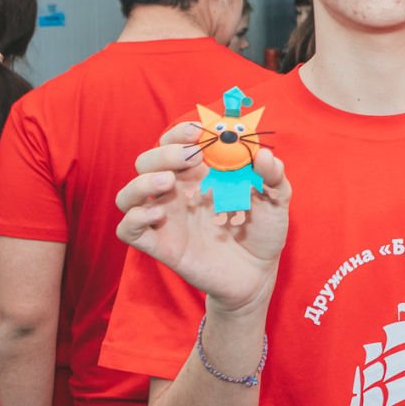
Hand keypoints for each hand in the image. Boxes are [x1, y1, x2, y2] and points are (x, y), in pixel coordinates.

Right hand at [115, 122, 289, 313]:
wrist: (259, 273)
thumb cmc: (262, 230)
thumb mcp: (277, 199)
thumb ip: (273, 176)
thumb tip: (264, 154)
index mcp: (200, 173)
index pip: (175, 143)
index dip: (180, 133)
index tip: (197, 132)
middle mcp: (177, 192)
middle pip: (147, 162)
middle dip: (163, 153)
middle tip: (189, 157)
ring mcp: (166, 218)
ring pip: (128, 194)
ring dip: (141, 183)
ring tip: (168, 182)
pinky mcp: (160, 245)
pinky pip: (128, 230)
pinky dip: (134, 218)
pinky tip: (158, 215)